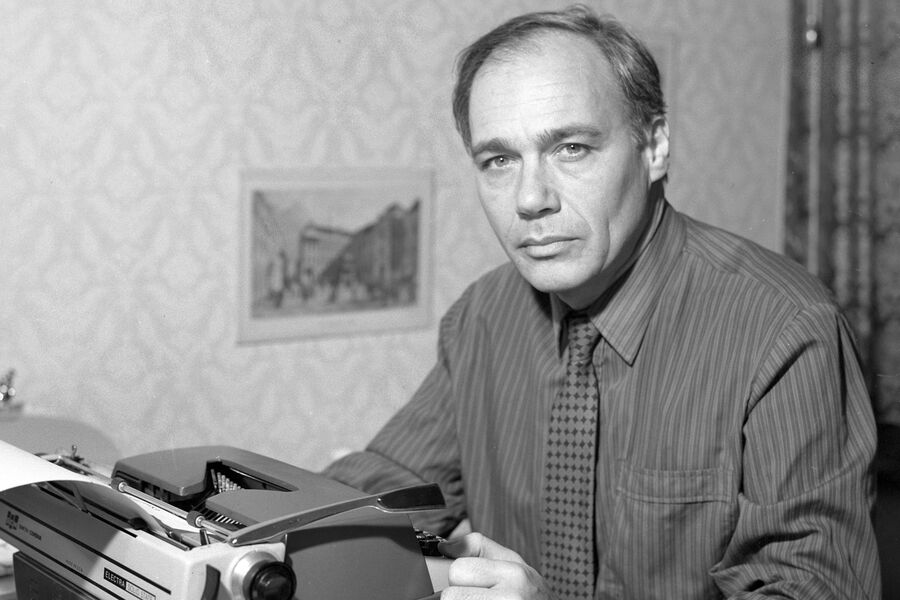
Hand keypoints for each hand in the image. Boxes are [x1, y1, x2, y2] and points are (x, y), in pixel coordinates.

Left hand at [424, 532, 556, 599]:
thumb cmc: (532, 594)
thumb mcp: (513, 562)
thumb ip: (477, 546)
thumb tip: (444, 547)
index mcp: (513, 573)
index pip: (457, 571)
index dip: (461, 577)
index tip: (475, 584)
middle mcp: (511, 598)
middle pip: (450, 596)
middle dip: (460, 596)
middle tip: (480, 598)